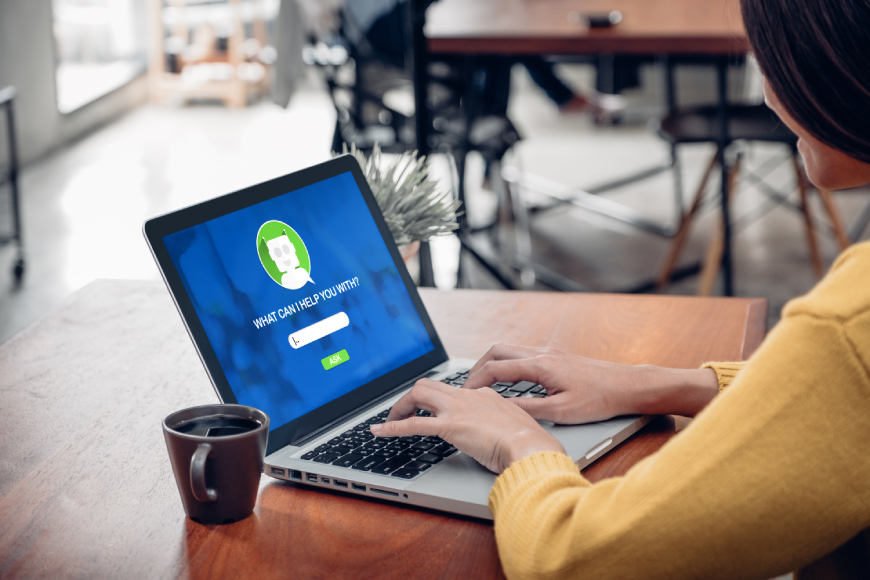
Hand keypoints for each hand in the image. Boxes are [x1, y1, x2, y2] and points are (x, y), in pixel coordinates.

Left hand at [370, 379, 564, 473]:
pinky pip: (414, 424)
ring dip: (400, 407)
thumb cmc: (529, 443)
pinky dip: (392, 426)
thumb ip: (503, 425)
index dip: (440, 401)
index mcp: (485, 395)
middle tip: (404, 413)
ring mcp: (458, 410)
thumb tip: (498, 435)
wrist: (532, 447)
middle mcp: (468, 397)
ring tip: (389, 420)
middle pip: (430, 385)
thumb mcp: (515, 427)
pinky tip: (380, 431)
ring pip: (419, 394)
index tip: (434, 411)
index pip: (454, 391)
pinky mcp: (450, 426)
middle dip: (412, 398)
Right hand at [462, 344, 718, 423]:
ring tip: (483, 383)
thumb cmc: (600, 400)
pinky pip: (522, 354)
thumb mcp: (561, 412)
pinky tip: (509, 380)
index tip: (464, 394)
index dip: (475, 381)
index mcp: (540, 366)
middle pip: (497, 351)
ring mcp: (550, 353)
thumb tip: (502, 410)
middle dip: (477, 367)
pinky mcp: (557, 357)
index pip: (496, 368)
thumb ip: (529, 410)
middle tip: (468, 386)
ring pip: (510, 350)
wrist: (628, 386)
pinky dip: (507, 364)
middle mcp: (542, 353)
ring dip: (492, 364)